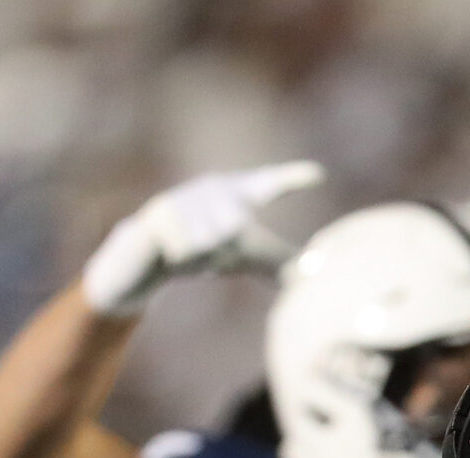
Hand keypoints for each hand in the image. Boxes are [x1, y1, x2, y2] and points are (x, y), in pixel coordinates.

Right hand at [80, 161, 325, 317]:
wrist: (149, 250)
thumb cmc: (205, 247)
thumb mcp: (245, 255)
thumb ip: (278, 260)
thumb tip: (318, 272)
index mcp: (236, 194)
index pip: (268, 184)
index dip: (293, 178)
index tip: (320, 174)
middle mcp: (213, 188)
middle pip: (236, 233)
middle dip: (225, 253)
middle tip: (208, 252)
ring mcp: (186, 198)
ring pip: (211, 245)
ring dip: (203, 259)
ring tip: (189, 250)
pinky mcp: (163, 213)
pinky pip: (188, 251)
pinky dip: (184, 261)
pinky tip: (172, 252)